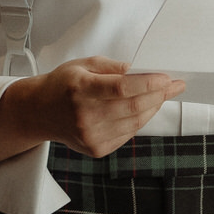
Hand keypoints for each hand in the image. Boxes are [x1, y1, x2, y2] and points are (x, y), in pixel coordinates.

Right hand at [0, 56, 184, 165]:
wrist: (39, 112)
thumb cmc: (63, 84)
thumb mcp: (83, 64)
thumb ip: (112, 67)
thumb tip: (139, 71)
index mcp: (80, 89)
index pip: (121, 88)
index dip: (148, 84)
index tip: (166, 78)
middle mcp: (85, 115)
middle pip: (133, 106)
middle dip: (159, 95)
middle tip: (174, 85)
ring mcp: (90, 136)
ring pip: (135, 122)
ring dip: (153, 107)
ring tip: (163, 95)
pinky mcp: (96, 148)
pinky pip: (128, 133)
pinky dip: (141, 120)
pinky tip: (146, 108)